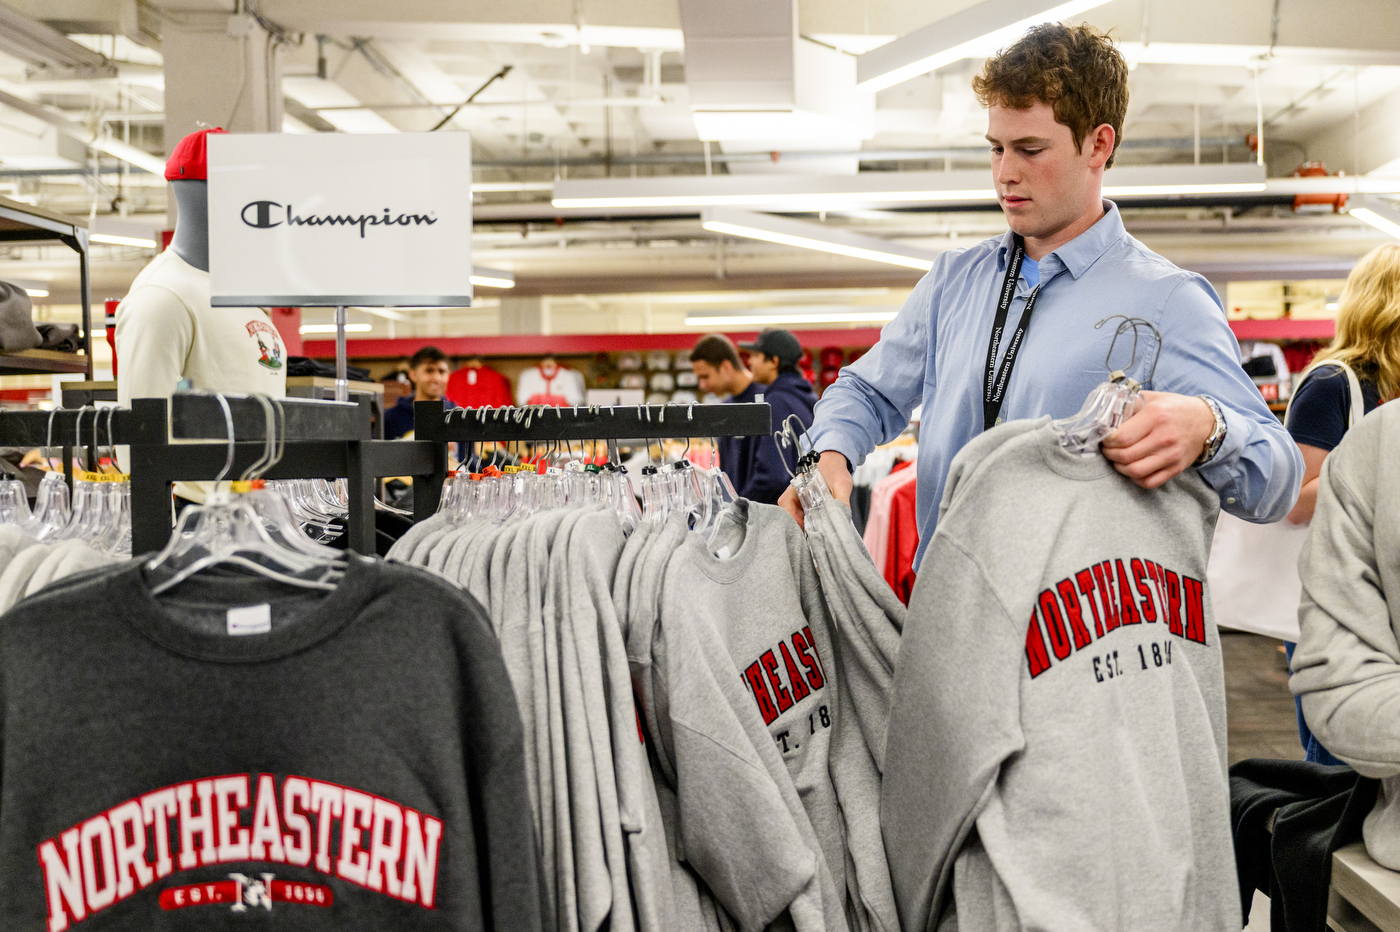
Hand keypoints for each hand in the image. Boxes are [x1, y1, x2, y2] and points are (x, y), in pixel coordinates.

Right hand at [779, 450, 852, 529]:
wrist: (836, 461)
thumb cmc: (835, 469)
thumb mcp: (841, 484)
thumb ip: (842, 500)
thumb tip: (843, 516)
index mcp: (799, 485)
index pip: (786, 503)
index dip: (792, 518)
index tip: (806, 526)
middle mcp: (795, 493)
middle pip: (788, 513)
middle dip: (799, 525)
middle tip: (814, 534)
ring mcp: (799, 499)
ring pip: (794, 516)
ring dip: (804, 525)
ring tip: (818, 532)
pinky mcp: (805, 503)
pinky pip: (802, 516)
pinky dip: (809, 522)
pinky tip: (820, 526)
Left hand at [1100, 391, 1214, 488]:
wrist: (1205, 421)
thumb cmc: (1174, 408)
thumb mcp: (1152, 398)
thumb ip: (1129, 404)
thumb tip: (1104, 414)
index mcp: (1155, 416)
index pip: (1121, 437)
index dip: (1107, 440)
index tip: (1105, 438)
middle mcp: (1164, 437)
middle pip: (1125, 456)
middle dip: (1110, 454)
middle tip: (1108, 449)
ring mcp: (1171, 455)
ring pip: (1135, 471)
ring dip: (1120, 467)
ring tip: (1118, 459)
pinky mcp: (1176, 468)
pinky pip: (1150, 482)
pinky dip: (1136, 479)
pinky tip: (1133, 469)